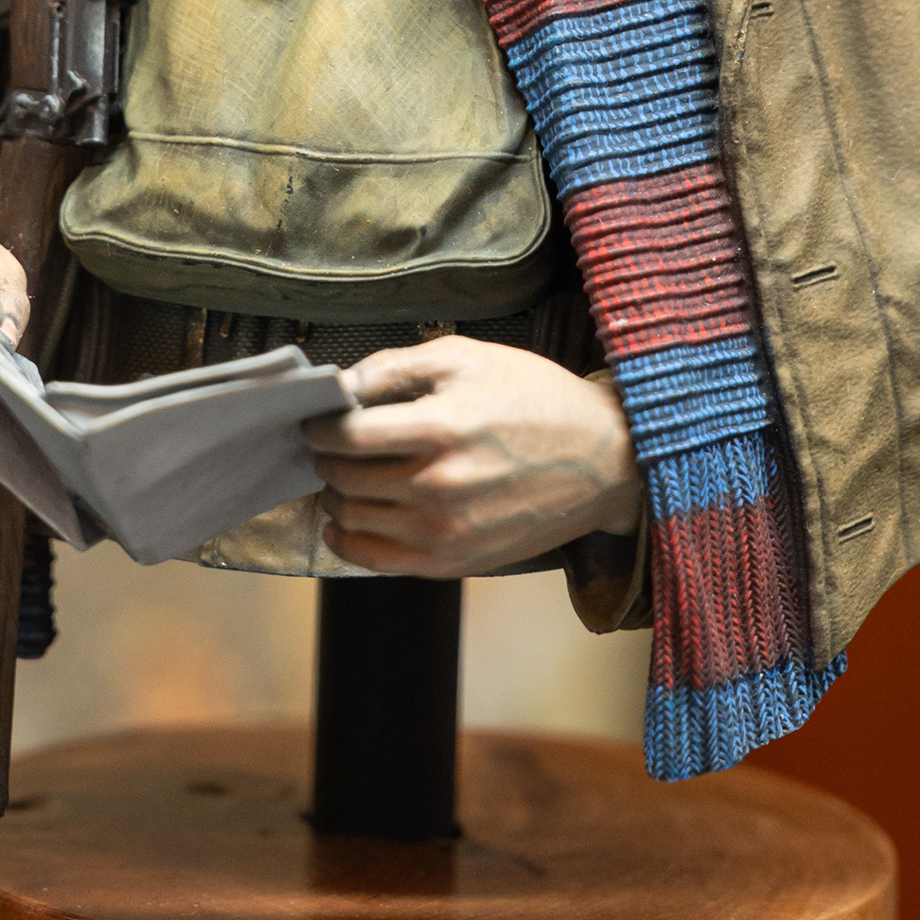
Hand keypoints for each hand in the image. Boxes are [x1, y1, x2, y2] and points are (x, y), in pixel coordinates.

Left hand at [310, 336, 640, 575]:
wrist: (602, 460)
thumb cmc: (536, 399)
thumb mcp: (469, 357)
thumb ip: (396, 366)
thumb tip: (340, 386)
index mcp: (440, 428)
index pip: (346, 435)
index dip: (320, 425)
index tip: (317, 419)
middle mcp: (438, 486)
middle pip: (344, 478)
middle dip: (327, 458)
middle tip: (331, 445)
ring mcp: (445, 531)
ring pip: (353, 518)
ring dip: (337, 495)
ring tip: (345, 475)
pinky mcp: (453, 562)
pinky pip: (375, 560)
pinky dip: (348, 539)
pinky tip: (345, 520)